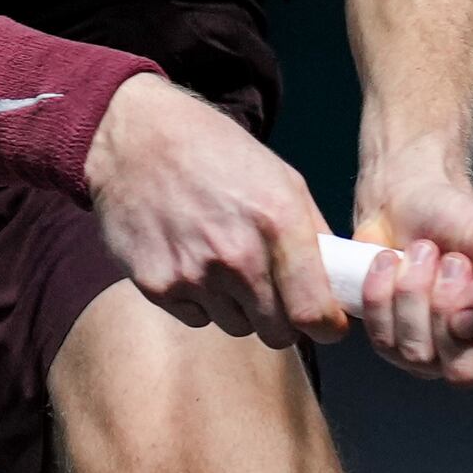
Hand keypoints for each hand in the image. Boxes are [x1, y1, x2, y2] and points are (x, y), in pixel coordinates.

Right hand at [85, 76, 356, 344]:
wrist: (134, 139)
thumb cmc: (215, 152)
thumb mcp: (281, 177)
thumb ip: (314, 233)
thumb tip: (339, 282)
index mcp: (278, 222)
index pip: (315, 313)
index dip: (327, 326)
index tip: (326, 322)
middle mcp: (237, 255)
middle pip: (278, 333)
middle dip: (283, 319)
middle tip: (273, 290)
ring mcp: (194, 275)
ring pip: (237, 327)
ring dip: (240, 308)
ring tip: (225, 263)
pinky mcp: (157, 286)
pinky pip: (197, 318)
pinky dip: (202, 301)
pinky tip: (192, 261)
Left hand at [346, 154, 472, 389]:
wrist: (410, 202)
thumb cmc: (464, 222)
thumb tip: (471, 324)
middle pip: (465, 372)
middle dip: (450, 309)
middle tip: (454, 261)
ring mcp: (434, 356)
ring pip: (418, 354)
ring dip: (416, 290)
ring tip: (425, 252)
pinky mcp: (392, 345)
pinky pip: (383, 339)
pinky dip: (383, 290)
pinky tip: (392, 261)